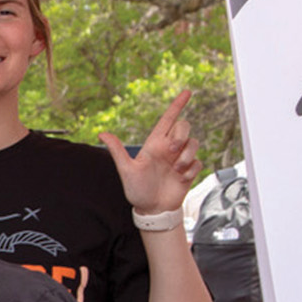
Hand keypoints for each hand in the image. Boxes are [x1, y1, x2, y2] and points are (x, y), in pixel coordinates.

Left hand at [100, 90, 199, 215]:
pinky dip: (191, 169)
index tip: (187, 92)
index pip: (168, 119)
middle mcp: (169, 148)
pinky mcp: (189, 170)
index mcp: (154, 144)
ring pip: (194, 143)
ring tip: (175, 169)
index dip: (177, 104)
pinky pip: (198, 161)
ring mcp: (180, 159)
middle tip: (172, 150)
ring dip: (187, 155)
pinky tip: (180, 178)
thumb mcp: (126, 170)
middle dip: (181, 135)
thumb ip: (117, 151)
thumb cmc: (137, 190)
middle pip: (184, 127)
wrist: (152, 209)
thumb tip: (102, 133)